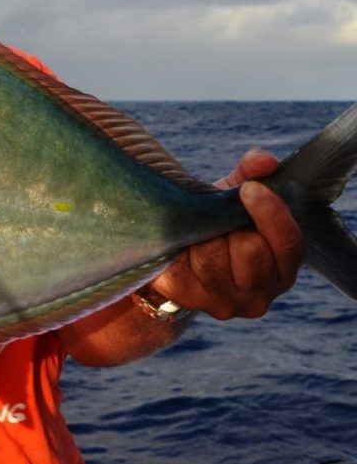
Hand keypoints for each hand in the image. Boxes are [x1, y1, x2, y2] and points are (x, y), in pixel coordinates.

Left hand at [149, 149, 304, 318]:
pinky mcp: (188, 299)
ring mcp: (225, 303)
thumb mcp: (235, 195)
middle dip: (230, 226)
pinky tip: (181, 246)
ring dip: (203, 237)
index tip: (250, 189)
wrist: (175, 248)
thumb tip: (263, 161)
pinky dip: (178, 248)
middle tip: (219, 220)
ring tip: (200, 233)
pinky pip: (181, 267)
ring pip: (212, 258)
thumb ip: (253, 173)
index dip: (271, 214)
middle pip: (249, 250)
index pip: (288, 243)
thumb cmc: (216, 221)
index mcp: (283, 267)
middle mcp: (260, 294)